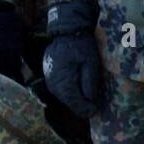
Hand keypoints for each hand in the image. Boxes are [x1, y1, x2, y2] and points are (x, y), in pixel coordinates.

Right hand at [43, 0, 103, 117]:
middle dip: (80, 106)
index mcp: (62, 78)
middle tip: (93, 110)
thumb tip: (90, 99)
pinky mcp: (49, 75)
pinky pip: (59, 89)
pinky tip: (78, 94)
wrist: (67, 31)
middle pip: (67, 100)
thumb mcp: (91, 62)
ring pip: (63, 96)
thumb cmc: (81, 45)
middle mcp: (52, 81)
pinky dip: (69, 93)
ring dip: (74, 100)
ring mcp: (49, 78)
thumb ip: (89, 81)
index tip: (94, 112)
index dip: (84, 108)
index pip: (73, 100)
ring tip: (87, 104)